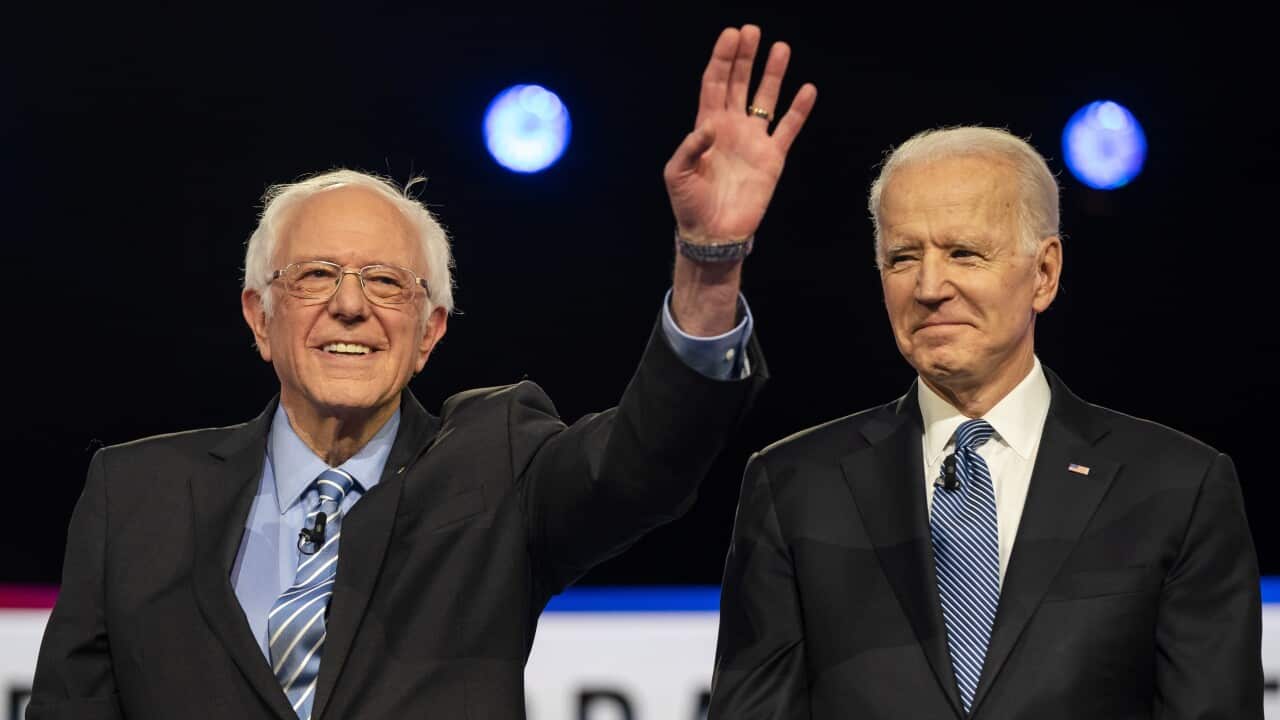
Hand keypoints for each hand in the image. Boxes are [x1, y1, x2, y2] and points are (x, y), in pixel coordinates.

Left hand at [664, 25, 816, 245]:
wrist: (713, 234)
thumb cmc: (689, 205)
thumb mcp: (676, 174)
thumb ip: (689, 147)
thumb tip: (709, 126)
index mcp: (705, 126)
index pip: (714, 84)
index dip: (722, 59)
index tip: (730, 35)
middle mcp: (730, 127)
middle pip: (739, 83)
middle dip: (745, 57)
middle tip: (752, 31)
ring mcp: (753, 140)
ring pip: (765, 99)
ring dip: (772, 74)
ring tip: (780, 48)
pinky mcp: (772, 158)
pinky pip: (788, 128)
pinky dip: (798, 110)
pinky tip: (807, 90)